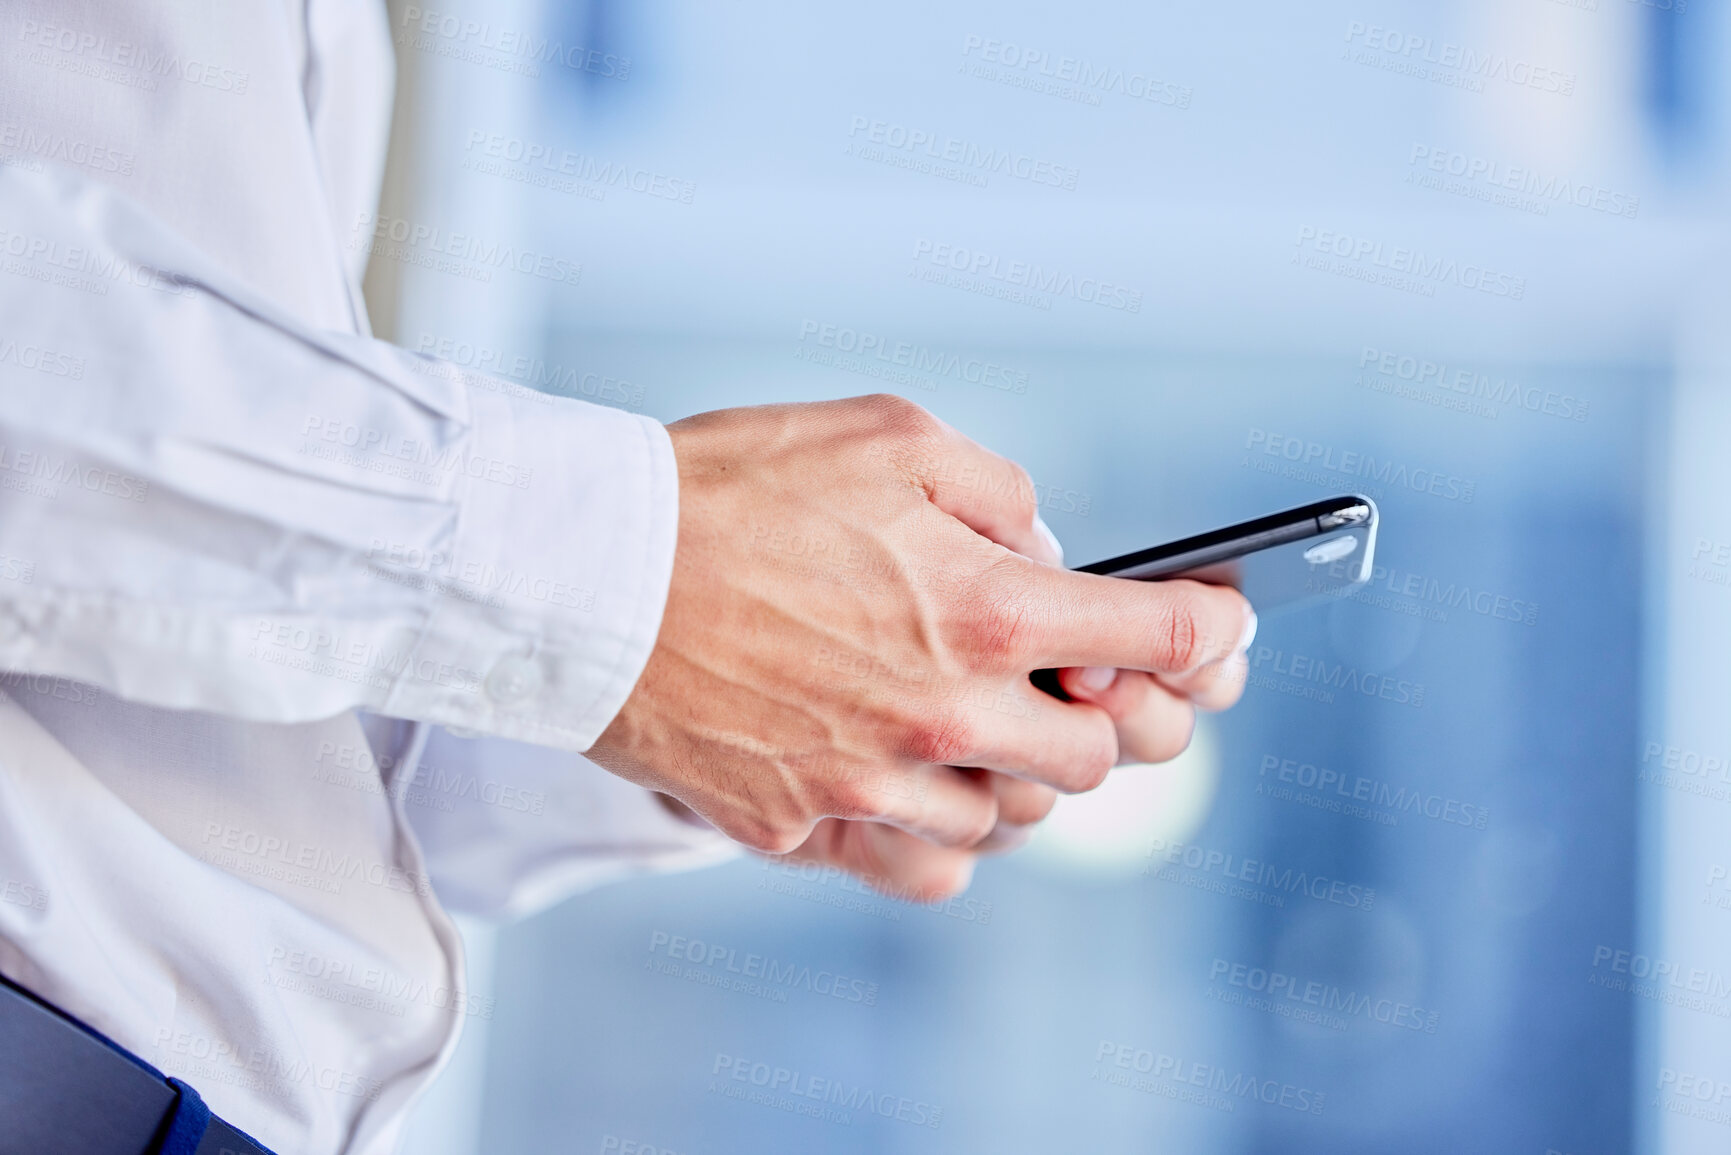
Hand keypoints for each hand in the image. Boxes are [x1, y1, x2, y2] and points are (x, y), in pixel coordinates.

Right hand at [589, 394, 1253, 896]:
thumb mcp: (888, 435)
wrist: (582, 569)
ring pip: (1016, 822)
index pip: (1161, 639)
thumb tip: (1049, 555)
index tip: (1223, 631)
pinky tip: (923, 783)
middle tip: (1080, 678)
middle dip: (1111, 712)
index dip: (1215, 632)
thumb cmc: (731, 486)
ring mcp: (872, 785)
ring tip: (981, 716)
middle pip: (1102, 757)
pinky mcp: (803, 828)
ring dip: (1020, 771)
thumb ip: (1001, 494)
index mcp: (983, 606)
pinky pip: (927, 869)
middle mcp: (944, 712)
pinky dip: (947, 836)